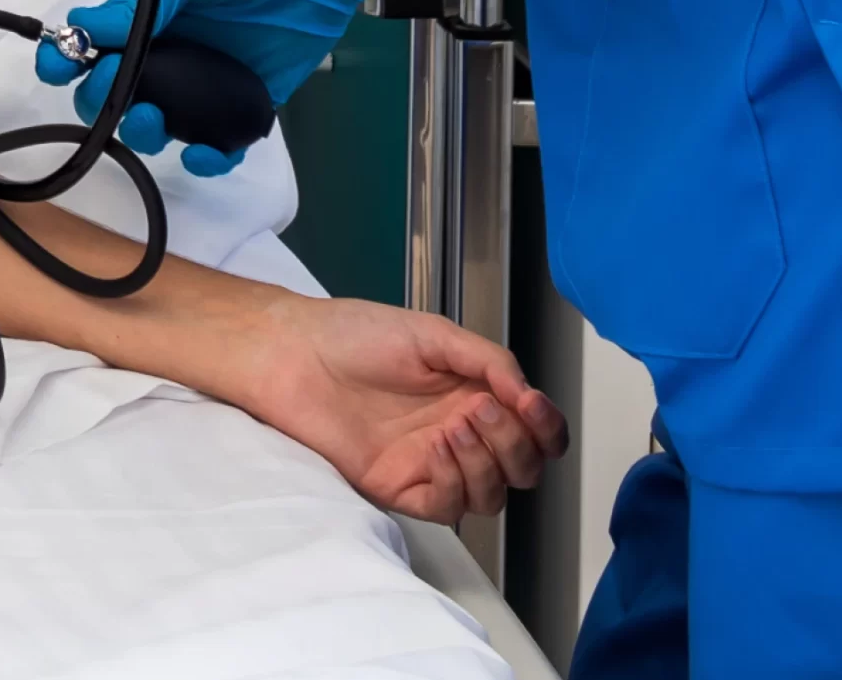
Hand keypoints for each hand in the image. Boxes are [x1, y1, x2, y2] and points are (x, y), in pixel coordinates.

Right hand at [36, 0, 399, 174]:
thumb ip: (141, 0)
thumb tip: (84, 27)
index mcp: (145, 17)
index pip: (91, 46)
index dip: (67, 59)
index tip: (57, 67)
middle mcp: (167, 54)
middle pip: (115, 94)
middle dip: (101, 100)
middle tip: (113, 90)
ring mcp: (202, 84)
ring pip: (158, 124)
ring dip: (143, 131)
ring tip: (151, 119)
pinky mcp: (243, 107)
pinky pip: (217, 146)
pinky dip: (206, 159)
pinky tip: (200, 152)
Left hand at [244, 295, 567, 524]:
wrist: (294, 352)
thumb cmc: (354, 334)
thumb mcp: (433, 334)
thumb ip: (489, 361)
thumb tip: (531, 396)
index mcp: (472, 394)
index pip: (534, 430)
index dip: (547, 428)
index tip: (534, 408)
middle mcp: (458, 433)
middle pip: (522, 468)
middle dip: (517, 444)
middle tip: (484, 408)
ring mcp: (431, 464)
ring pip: (492, 495)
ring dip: (487, 462)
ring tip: (457, 422)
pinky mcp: (401, 487)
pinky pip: (448, 507)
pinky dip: (456, 481)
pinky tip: (438, 446)